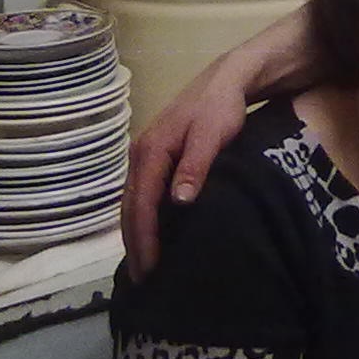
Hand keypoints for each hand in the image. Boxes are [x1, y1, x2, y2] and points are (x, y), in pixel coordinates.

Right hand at [121, 55, 248, 280]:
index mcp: (151, 152)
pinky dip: (143, 218)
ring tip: (145, 265)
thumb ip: (195, 166)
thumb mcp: (212, 135)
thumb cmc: (222, 108)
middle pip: (131, 207)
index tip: (150, 268)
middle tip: (143, 279)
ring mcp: (145, 156)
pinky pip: (143, 194)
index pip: (142, 204)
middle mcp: (140, 155)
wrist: (227, 79)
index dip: (145, 238)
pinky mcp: (156, 157)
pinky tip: (152, 234)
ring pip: (134, 202)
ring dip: (136, 233)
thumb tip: (178, 202)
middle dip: (134, 244)